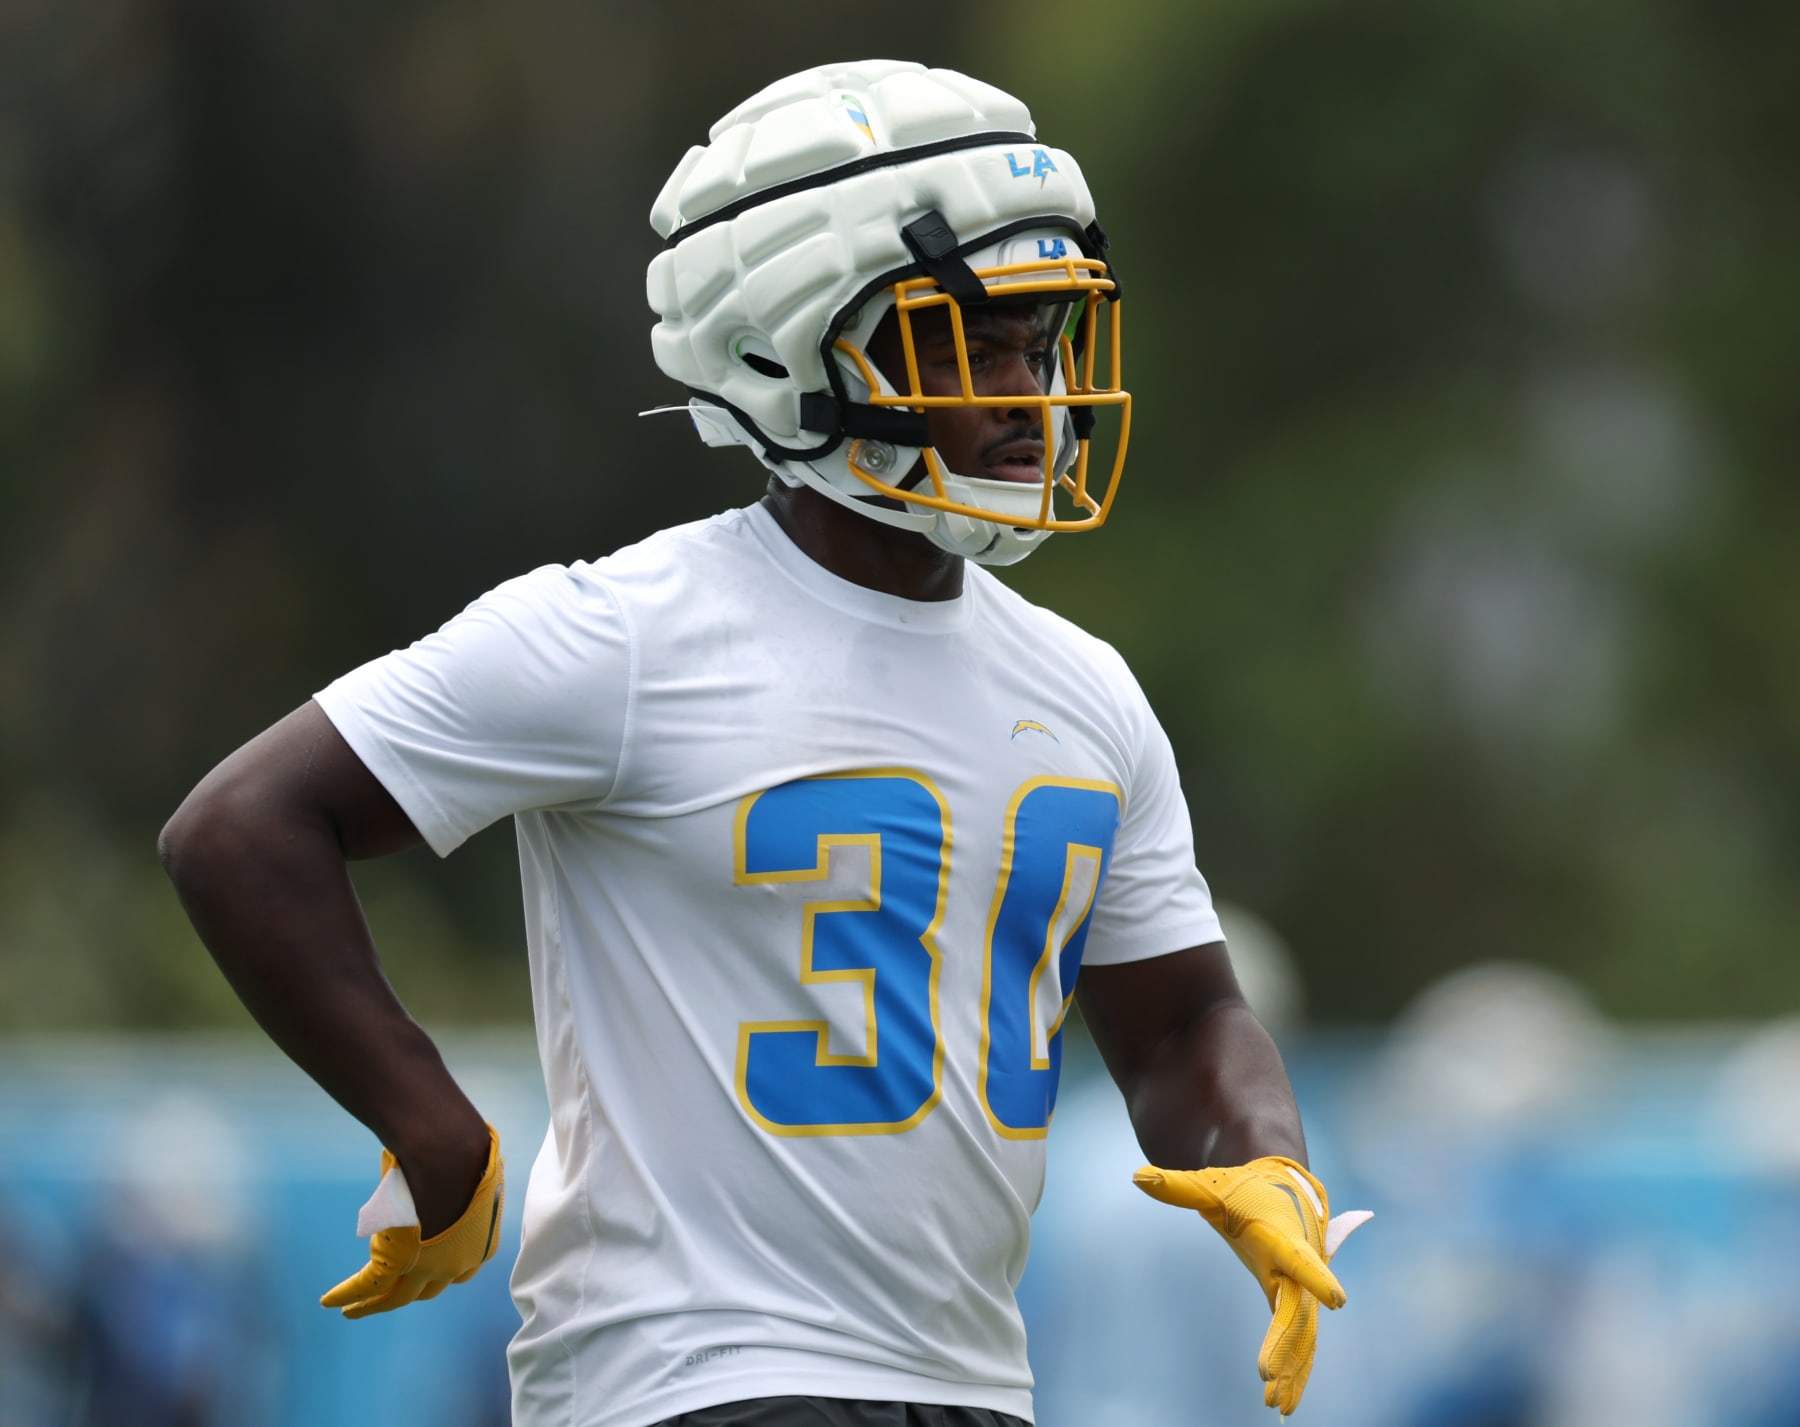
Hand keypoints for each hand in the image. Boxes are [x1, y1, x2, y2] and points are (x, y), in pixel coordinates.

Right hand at [321, 1122, 504, 1318]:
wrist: (449, 1151)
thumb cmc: (461, 1154)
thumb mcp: (461, 1184)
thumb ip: (449, 1191)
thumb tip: (433, 1178)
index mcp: (481, 1244)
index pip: (458, 1271)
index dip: (439, 1271)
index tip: (425, 1268)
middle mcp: (459, 1263)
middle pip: (428, 1289)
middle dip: (408, 1291)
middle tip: (389, 1296)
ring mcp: (430, 1268)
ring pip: (396, 1296)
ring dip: (374, 1304)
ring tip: (355, 1309)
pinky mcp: (400, 1262)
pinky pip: (370, 1285)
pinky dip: (349, 1294)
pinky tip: (332, 1300)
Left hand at [1134, 1157, 1369, 1415]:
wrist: (1281, 1187)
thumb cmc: (1242, 1187)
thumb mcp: (1210, 1186)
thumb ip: (1177, 1186)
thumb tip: (1139, 1178)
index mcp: (1279, 1236)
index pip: (1299, 1258)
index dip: (1316, 1278)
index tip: (1337, 1301)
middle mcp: (1295, 1265)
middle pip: (1297, 1309)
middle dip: (1286, 1344)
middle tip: (1268, 1377)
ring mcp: (1298, 1286)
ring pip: (1303, 1333)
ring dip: (1294, 1368)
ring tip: (1278, 1406)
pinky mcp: (1294, 1300)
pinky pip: (1301, 1339)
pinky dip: (1296, 1367)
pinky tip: (1285, 1400)